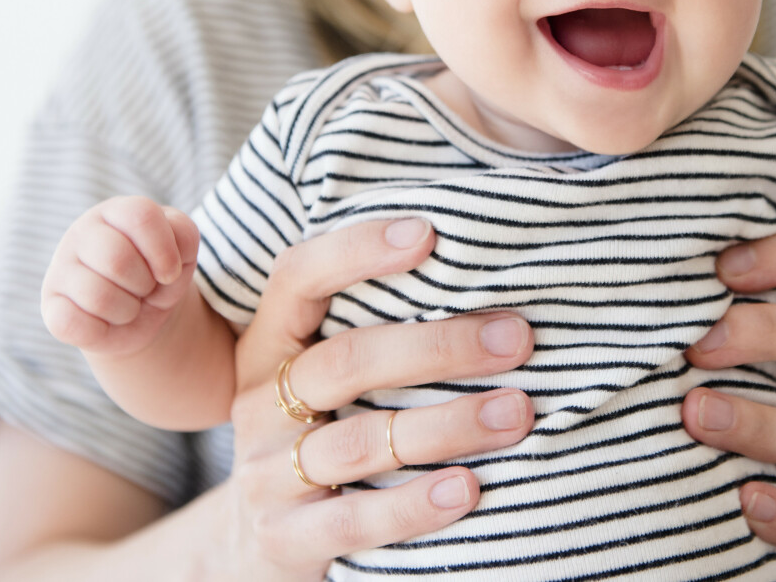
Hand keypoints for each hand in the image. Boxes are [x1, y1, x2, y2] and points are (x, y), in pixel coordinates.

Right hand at [40, 195, 199, 355]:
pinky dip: (102, 330)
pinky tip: (105, 321)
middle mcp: (81, 233)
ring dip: (128, 310)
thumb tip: (164, 263)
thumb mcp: (182, 251)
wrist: (143, 315)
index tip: (170, 271)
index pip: (141, 215)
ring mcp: (60, 269)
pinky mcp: (51, 306)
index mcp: (115, 212)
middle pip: (117, 258)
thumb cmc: (160, 274)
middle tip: (145, 288)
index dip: (164, 250)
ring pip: (98, 296)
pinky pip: (72, 323)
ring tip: (128, 304)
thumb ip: (183, 237)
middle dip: (144, 284)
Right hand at [219, 216, 534, 580]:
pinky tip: (468, 489)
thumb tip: (491, 291)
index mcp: (270, 345)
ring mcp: (266, 472)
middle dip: (438, 347)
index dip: (356, 250)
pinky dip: (415, 504)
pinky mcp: (285, 537)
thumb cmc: (324, 433)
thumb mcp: (325, 380)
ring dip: (448, 425)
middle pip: (347, 361)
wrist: (258, 543)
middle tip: (516, 338)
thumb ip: (378, 333)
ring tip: (517, 413)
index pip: (299, 278)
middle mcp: (260, 402)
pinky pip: (356, 520)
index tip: (428, 234)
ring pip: (361, 441)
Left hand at [682, 230, 775, 553]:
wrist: (731, 489)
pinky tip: (748, 502)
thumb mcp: (701, 342)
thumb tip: (603, 277)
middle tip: (696, 346)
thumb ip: (681, 307)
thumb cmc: (702, 386)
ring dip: (761, 425)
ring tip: (696, 416)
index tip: (721, 266)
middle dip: (766, 335)